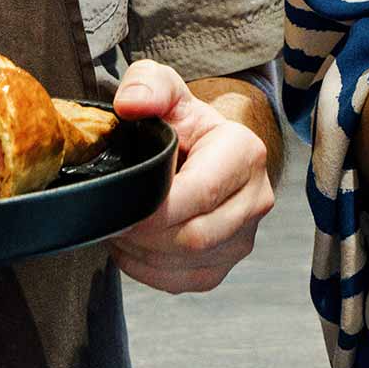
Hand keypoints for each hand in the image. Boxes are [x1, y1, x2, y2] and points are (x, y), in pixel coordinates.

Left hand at [111, 60, 274, 293]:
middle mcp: (256, 198)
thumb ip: (147, 86)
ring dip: (142, 251)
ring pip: (187, 262)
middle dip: (144, 232)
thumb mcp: (165, 89)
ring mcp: (244, 237)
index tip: (119, 201)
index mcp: (245, 153)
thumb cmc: (182, 122)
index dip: (153, 206)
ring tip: (123, 223)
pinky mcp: (225, 264)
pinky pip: (182, 281)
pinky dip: (147, 269)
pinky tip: (134, 244)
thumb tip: (132, 105)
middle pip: (193, 237)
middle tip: (113, 215)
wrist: (204, 150)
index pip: (199, 194)